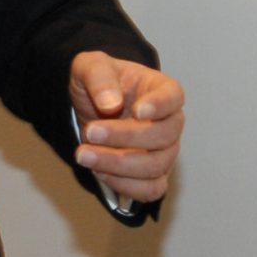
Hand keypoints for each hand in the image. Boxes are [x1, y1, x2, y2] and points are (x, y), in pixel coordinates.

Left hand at [67, 51, 183, 205]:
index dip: (160, 105)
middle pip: (164, 135)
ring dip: (118, 165)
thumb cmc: (101, 83)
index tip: (137, 110)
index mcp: (162, 90)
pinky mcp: (152, 175)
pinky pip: (150, 190)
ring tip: (83, 154)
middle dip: (124, 137)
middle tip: (90, 132)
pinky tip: (98, 171)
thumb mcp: (91, 66)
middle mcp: (170, 122)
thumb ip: (99, 77)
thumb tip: (111, 104)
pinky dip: (124, 185)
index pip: (173, 97)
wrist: (92, 107)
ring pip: (156, 166)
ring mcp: (164, 151)